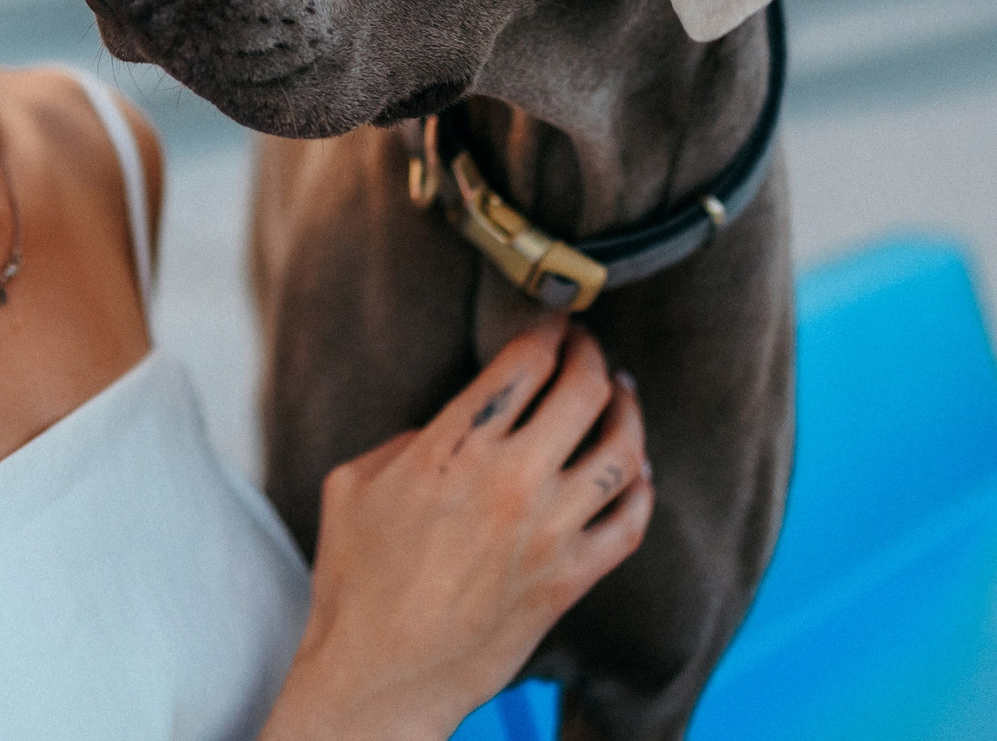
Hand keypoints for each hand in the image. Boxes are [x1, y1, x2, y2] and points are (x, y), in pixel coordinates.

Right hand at [261, 321, 652, 740]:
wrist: (379, 676)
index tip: (554, 321)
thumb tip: (451, 426)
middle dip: (592, 355)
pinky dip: (642, 490)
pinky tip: (637, 473)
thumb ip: (408, 439)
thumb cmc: (354, 582)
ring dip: (629, 413)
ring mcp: (547, 532)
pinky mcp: (569, 581)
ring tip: (624, 397)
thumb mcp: (353, 484)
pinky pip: (631, 523)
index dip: (547, 330)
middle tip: (588, 347)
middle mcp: (509, 480)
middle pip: (583, 390)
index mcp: (450, 448)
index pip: (522, 363)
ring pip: (622, 452)